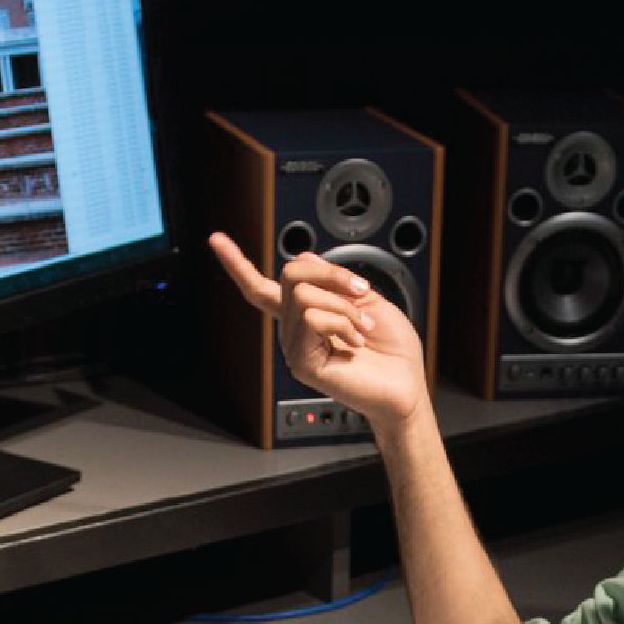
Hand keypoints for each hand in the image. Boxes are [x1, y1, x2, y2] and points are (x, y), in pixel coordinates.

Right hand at [206, 232, 428, 427]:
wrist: (406, 384)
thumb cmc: (392, 349)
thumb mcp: (367, 297)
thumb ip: (333, 280)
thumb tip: (302, 260)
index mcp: (307, 313)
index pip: (261, 287)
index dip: (237, 263)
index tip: (216, 240)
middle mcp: (295, 329)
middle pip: (290, 273)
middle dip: (331, 273)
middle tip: (360, 292)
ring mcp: (295, 346)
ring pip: (304, 295)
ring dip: (345, 305)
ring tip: (362, 328)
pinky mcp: (302, 363)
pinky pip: (312, 319)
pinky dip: (342, 323)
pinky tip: (355, 341)